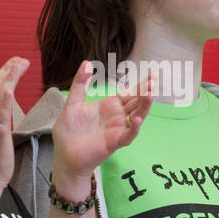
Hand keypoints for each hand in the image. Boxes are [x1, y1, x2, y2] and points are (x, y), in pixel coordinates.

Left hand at [50, 60, 151, 185]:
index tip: (152, 74)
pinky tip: (137, 119)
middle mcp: (118, 117)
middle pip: (137, 102)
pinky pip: (128, 135)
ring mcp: (118, 129)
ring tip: (149, 94)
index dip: (141, 85)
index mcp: (110, 106)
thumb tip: (87, 62)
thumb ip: (80, 84)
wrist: (64, 154)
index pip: (130, 93)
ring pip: (137, 116)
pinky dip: (134, 128)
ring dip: (144, 106)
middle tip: (154, 80)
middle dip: (146, 92)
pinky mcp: (114, 142)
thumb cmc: (69, 132)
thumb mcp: (73, 103)